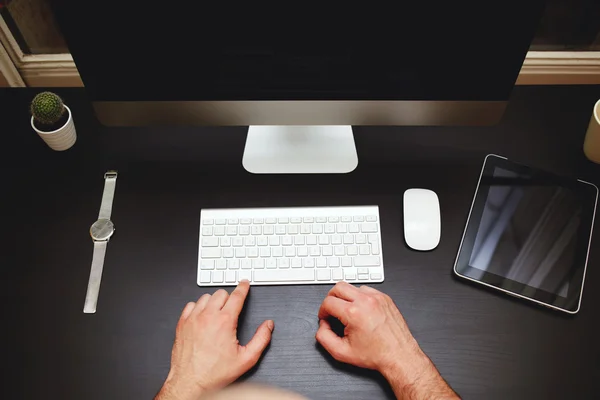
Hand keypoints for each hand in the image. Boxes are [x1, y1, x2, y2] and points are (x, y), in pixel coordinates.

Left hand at [156, 281, 273, 399]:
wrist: (190, 383)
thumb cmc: (214, 373)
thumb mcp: (246, 359)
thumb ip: (261, 339)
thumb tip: (268, 326)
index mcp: (224, 322)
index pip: (236, 296)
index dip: (243, 288)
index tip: (244, 284)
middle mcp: (207, 317)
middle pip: (221, 293)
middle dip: (229, 297)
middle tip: (232, 305)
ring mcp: (193, 319)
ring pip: (205, 297)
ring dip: (213, 301)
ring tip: (217, 311)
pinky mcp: (182, 324)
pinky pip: (190, 305)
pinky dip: (198, 307)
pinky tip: (202, 316)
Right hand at [316, 282, 457, 398]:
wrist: (399, 356)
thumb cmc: (376, 355)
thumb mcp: (341, 353)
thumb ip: (324, 338)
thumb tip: (322, 326)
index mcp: (354, 313)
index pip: (328, 302)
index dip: (322, 312)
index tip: (326, 318)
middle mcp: (366, 301)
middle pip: (338, 288)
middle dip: (331, 299)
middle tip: (332, 311)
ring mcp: (377, 298)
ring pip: (352, 287)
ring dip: (346, 298)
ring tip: (348, 312)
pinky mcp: (385, 298)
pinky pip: (366, 290)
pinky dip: (360, 298)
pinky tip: (361, 311)